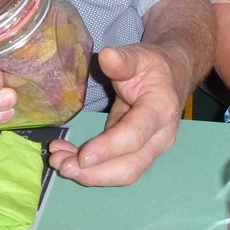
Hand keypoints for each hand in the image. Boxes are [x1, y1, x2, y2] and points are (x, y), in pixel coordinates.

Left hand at [48, 44, 184, 186]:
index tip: (83, 156)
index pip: (136, 135)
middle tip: (63, 165)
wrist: (171, 76)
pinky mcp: (136, 154)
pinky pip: (114, 167)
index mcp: (161, 109)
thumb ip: (123, 60)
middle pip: (130, 166)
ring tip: (58, 161)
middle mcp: (160, 137)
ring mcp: (150, 149)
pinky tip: (66, 155)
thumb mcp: (140, 56)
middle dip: (95, 172)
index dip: (109, 148)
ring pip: (121, 173)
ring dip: (89, 174)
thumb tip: (106, 56)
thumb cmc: (153, 66)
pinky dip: (89, 167)